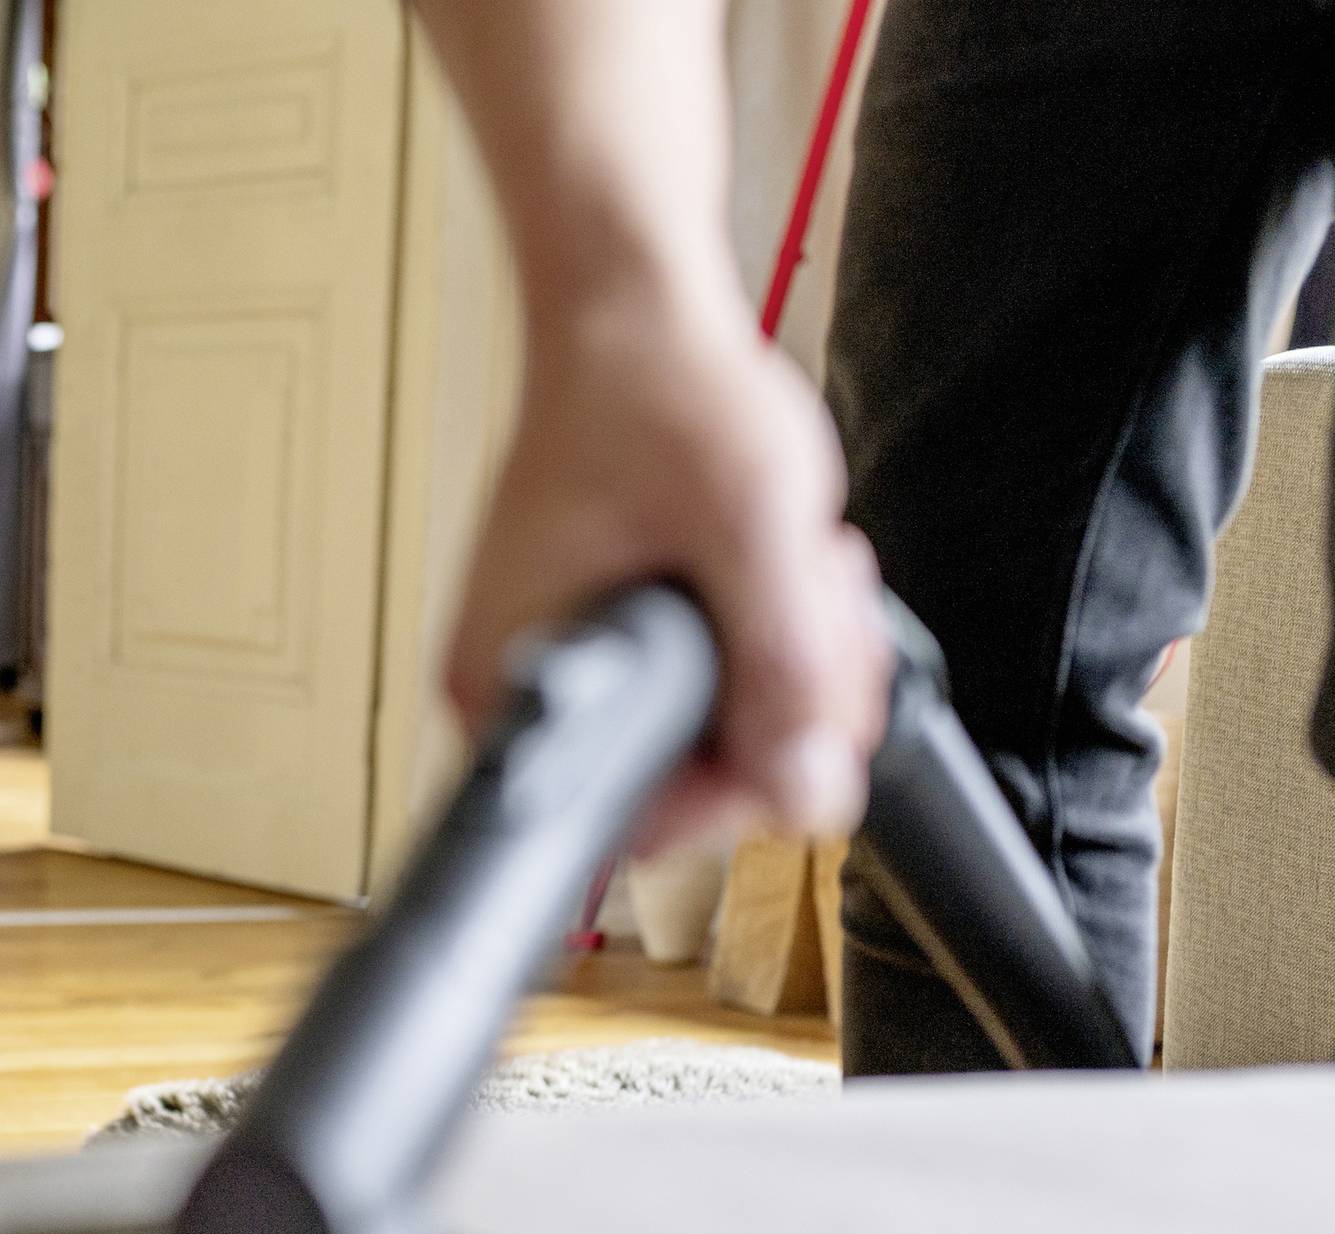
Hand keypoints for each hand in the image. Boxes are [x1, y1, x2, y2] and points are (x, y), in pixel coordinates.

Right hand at [444, 309, 891, 849]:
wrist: (631, 311)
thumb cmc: (651, 386)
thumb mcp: (747, 525)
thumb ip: (784, 663)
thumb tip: (807, 787)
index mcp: (518, 682)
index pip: (643, 821)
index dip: (742, 778)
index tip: (795, 700)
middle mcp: (528, 694)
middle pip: (694, 786)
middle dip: (787, 707)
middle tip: (816, 602)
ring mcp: (576, 670)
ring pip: (720, 741)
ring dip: (792, 667)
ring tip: (798, 565)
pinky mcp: (615, 644)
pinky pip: (714, 692)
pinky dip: (766, 643)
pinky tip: (775, 573)